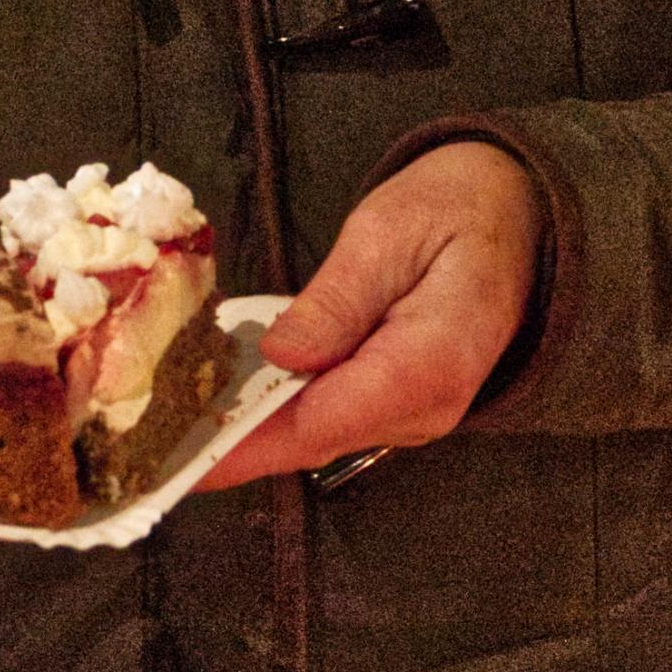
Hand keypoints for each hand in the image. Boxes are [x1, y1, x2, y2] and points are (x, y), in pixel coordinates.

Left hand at [198, 139, 544, 492]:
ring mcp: (414, 411)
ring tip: (163, 428)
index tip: (184, 459)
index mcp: (428, 365)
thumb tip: (283, 356)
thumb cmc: (459, 211)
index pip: (323, 424)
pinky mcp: (397, 401)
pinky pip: (328, 416)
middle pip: (311, 440)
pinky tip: (214, 401)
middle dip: (230, 447)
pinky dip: (272, 413)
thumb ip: (339, 299)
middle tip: (148, 449)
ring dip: (243, 433)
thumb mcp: (391, 232)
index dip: (247, 445)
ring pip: (315, 435)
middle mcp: (425, 408)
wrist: (523, 218)